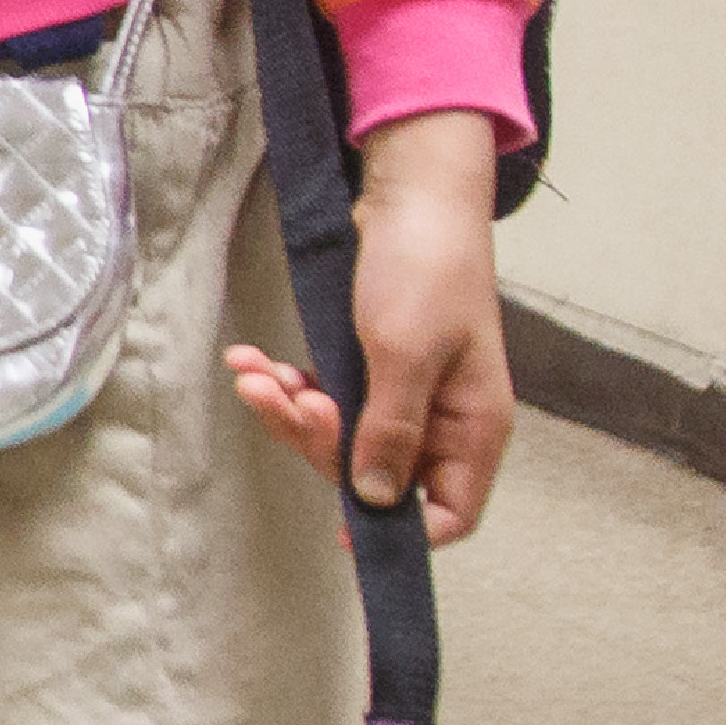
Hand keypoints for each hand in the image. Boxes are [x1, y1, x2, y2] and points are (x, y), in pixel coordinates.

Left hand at [225, 110, 516, 540]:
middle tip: (280, 399)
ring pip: (338, 434)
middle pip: (374, 474)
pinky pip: (323, 397)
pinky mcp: (371, 366)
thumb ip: (390, 431)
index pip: (451, 511)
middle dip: (315, 441)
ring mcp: (406, 392)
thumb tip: (376, 502)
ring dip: (288, 409)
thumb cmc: (424, 268)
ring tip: (252, 373)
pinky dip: (287, 385)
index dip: (401, 529)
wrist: (411, 196)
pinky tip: (254, 362)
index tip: (342, 528)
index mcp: (473, 426)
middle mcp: (443, 418)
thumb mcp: (404, 353)